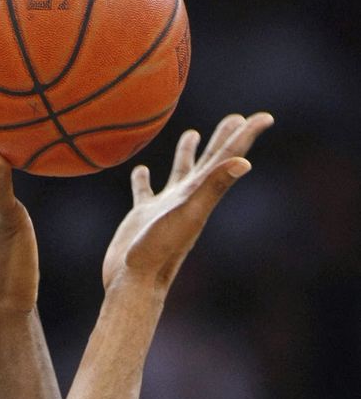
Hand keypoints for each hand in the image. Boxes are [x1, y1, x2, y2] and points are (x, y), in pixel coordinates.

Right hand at [102, 112, 273, 291]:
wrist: (133, 281)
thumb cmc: (159, 249)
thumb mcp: (188, 214)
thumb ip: (212, 187)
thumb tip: (244, 161)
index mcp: (201, 193)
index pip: (228, 158)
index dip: (246, 136)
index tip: (265, 117)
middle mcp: (187, 198)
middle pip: (210, 161)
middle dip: (225, 139)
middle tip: (237, 118)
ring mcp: (165, 207)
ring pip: (180, 173)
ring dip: (188, 153)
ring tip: (193, 134)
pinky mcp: (143, 215)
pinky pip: (145, 191)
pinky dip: (144, 179)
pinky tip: (141, 170)